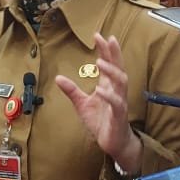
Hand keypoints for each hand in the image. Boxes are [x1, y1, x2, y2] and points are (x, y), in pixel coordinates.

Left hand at [54, 34, 142, 170]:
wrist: (113, 143)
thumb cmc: (102, 122)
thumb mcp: (82, 104)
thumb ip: (72, 91)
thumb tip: (58, 78)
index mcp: (109, 86)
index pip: (109, 64)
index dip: (105, 50)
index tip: (98, 36)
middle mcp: (116, 91)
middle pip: (118, 68)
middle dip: (113, 53)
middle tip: (106, 39)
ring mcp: (119, 102)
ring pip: (120, 83)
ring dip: (111, 71)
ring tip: (100, 61)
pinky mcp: (118, 116)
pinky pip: (116, 103)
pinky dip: (109, 95)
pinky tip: (101, 89)